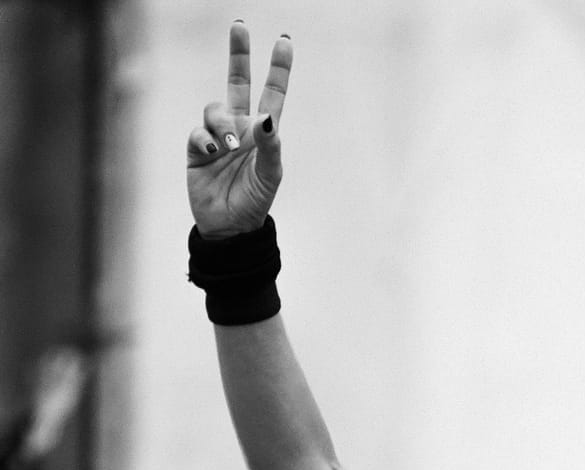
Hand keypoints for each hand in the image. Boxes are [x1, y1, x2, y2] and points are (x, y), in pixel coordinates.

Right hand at [186, 23, 292, 239]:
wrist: (231, 227)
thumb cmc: (255, 200)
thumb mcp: (271, 174)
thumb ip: (271, 145)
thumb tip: (265, 117)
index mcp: (263, 132)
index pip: (272, 93)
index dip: (278, 69)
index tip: (284, 41)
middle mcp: (239, 128)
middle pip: (237, 82)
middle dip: (238, 54)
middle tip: (240, 26)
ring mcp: (217, 136)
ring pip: (215, 108)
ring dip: (221, 122)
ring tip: (229, 148)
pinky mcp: (197, 149)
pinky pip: (199, 133)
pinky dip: (206, 139)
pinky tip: (215, 153)